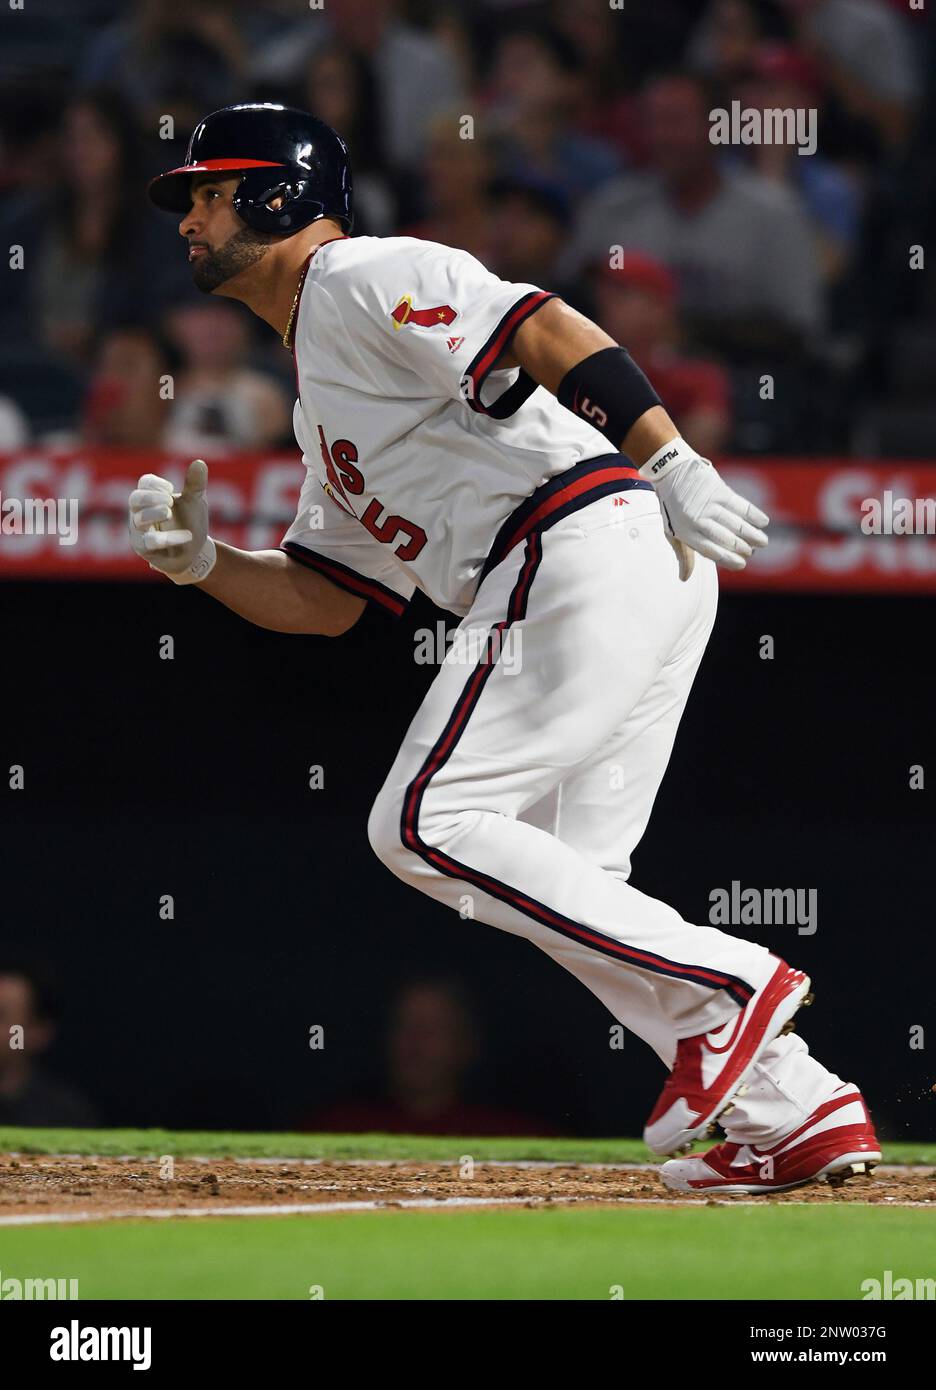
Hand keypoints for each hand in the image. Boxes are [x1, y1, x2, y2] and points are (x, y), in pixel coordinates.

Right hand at [128, 459, 216, 584]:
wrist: (197, 551)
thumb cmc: (190, 522)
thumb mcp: (196, 502)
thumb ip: (196, 484)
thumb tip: (200, 463)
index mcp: (152, 497)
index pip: (144, 483)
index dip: (155, 484)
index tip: (171, 489)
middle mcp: (140, 512)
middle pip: (135, 499)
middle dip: (150, 498)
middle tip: (169, 501)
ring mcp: (140, 531)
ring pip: (138, 520)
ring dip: (153, 514)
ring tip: (169, 513)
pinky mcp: (144, 549)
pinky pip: (149, 542)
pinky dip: (166, 538)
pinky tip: (186, 536)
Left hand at [642, 442, 768, 576]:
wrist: (671, 471)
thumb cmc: (673, 506)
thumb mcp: (672, 531)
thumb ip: (683, 554)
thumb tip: (685, 578)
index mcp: (685, 532)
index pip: (710, 551)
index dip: (728, 560)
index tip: (741, 564)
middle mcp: (697, 519)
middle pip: (727, 539)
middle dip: (743, 548)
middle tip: (752, 551)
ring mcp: (708, 504)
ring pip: (736, 524)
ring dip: (753, 534)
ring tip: (763, 542)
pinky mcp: (718, 490)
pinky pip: (740, 505)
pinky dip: (754, 514)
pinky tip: (763, 522)